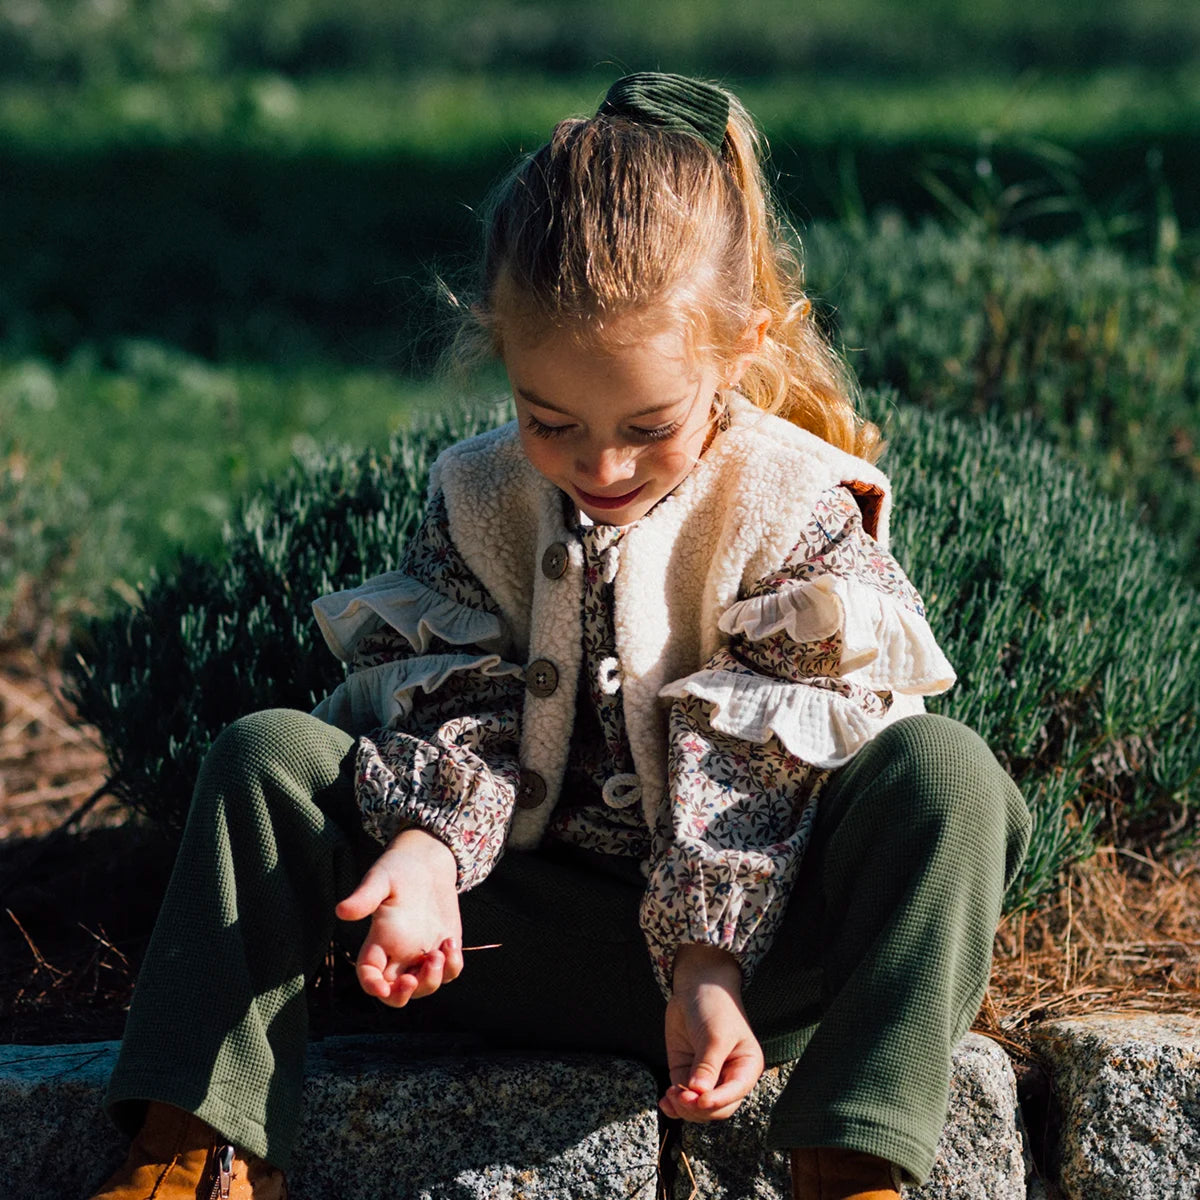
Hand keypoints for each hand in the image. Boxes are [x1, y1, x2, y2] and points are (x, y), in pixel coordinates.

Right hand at [334, 828, 463, 1006]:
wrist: (429, 861)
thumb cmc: (399, 868)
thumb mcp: (381, 879)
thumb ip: (365, 897)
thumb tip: (341, 911)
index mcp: (378, 941)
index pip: (368, 974)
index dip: (372, 986)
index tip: (382, 988)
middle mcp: (398, 953)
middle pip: (395, 992)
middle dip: (403, 995)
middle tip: (412, 979)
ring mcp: (422, 953)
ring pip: (423, 987)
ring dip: (431, 980)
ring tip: (440, 952)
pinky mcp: (444, 947)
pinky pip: (449, 972)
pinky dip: (452, 966)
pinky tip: (451, 942)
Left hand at [659, 945, 764, 1121]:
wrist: (697, 986)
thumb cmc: (715, 1007)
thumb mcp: (715, 1035)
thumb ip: (707, 1065)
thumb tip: (699, 1093)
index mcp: (746, 1068)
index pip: (734, 1095)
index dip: (717, 1102)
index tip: (699, 1099)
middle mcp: (728, 1077)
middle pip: (716, 1108)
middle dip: (698, 1107)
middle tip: (680, 1095)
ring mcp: (706, 1077)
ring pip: (698, 1108)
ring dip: (684, 1107)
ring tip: (671, 1094)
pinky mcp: (687, 1073)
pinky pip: (682, 1098)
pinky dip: (674, 1104)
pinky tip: (665, 1102)